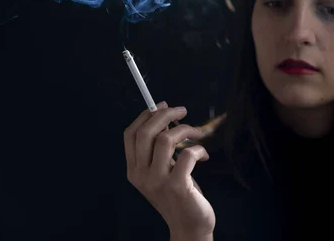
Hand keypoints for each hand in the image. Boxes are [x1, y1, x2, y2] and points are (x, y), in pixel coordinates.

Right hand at [124, 101, 215, 237]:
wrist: (189, 227)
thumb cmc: (178, 195)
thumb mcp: (161, 172)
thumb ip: (158, 150)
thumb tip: (164, 117)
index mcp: (134, 171)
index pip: (130, 134)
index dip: (145, 115)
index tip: (161, 106)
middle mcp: (141, 175)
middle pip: (146, 132)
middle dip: (165, 115)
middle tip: (182, 111)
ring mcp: (158, 181)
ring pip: (166, 139)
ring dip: (186, 130)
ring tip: (197, 134)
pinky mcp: (177, 186)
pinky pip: (188, 154)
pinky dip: (199, 149)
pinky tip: (203, 156)